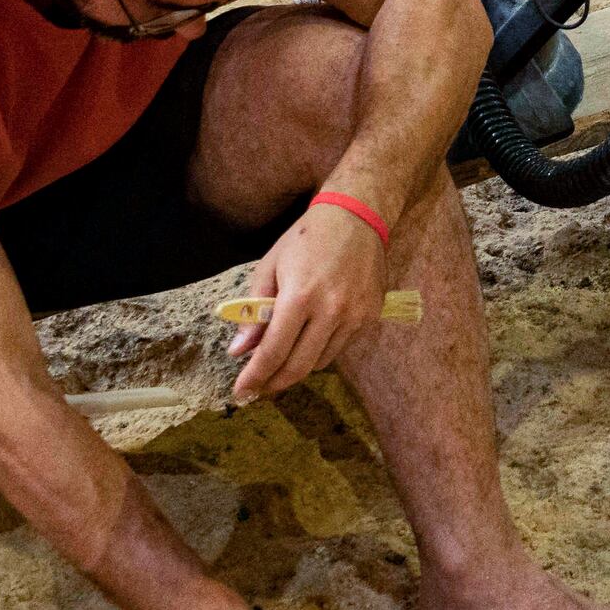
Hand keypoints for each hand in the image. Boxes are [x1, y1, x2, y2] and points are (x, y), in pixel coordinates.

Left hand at [229, 193, 387, 405]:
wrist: (356, 216)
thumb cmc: (305, 239)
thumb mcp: (270, 267)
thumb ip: (253, 311)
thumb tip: (239, 351)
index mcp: (300, 296)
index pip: (274, 351)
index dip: (255, 376)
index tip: (240, 392)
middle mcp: (331, 311)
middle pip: (299, 366)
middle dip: (274, 383)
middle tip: (258, 390)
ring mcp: (355, 316)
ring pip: (321, 361)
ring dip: (297, 368)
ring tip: (279, 366)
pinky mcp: (370, 316)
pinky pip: (340, 347)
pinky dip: (319, 351)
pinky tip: (307, 342)